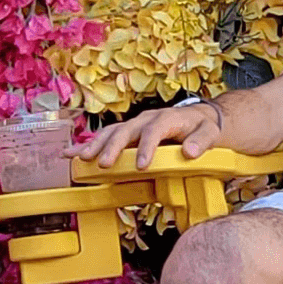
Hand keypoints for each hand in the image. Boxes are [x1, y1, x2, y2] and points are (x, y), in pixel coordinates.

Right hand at [65, 103, 223, 169]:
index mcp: (167, 118)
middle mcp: (147, 119)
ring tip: (81, 158)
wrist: (200, 118)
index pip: (154, 130)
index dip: (146, 147)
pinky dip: (89, 145)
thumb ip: (202, 141)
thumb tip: (190, 151)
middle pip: (126, 130)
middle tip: (105, 163)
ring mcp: (135, 125)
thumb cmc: (203, 127)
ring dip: (96, 145)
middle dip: (114, 147)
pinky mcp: (128, 133)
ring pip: (111, 132)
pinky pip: (106, 137)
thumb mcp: (210, 132)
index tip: (141, 165)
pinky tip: (71, 154)